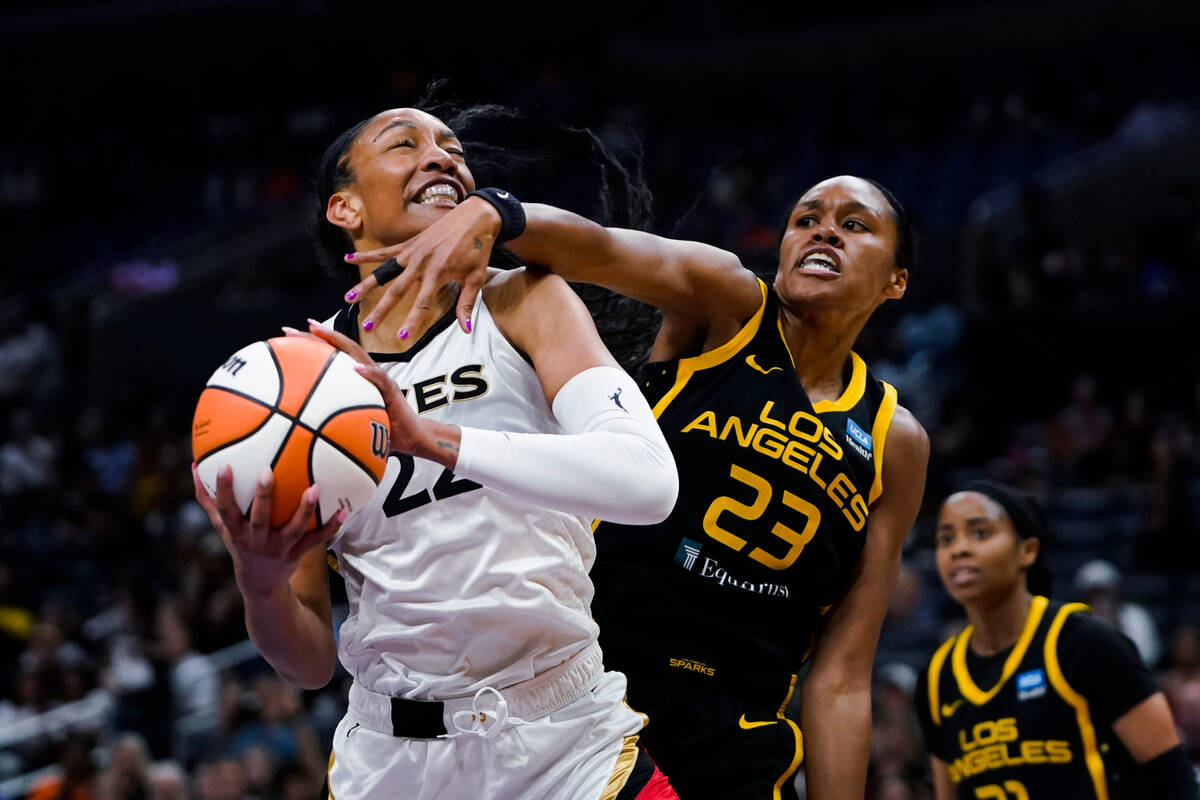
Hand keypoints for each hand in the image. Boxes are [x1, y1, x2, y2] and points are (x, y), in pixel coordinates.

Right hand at [192, 463, 342, 597]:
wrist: (260, 583)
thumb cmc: (239, 544)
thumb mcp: (222, 525)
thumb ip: (208, 498)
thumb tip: (194, 465)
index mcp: (236, 531)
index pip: (225, 509)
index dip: (223, 489)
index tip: (225, 465)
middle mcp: (256, 540)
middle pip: (259, 518)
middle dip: (262, 496)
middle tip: (268, 471)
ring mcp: (278, 548)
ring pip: (293, 529)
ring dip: (304, 510)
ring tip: (315, 488)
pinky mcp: (297, 554)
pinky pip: (316, 540)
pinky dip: (331, 526)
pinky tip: (345, 510)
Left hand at [296, 320, 448, 461]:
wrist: (412, 438)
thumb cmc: (381, 432)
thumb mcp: (351, 427)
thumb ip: (331, 422)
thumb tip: (300, 433)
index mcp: (354, 379)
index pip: (331, 355)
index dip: (310, 344)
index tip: (286, 335)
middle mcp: (365, 373)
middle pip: (339, 347)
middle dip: (315, 335)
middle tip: (289, 329)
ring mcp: (379, 379)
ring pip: (357, 354)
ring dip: (338, 341)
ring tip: (318, 332)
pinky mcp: (392, 390)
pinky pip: (380, 379)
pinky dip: (368, 373)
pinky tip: (355, 369)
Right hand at [343, 195, 500, 337]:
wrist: (475, 218)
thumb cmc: (478, 249)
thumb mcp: (476, 278)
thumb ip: (466, 304)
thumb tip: (465, 329)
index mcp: (437, 274)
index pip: (422, 304)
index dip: (412, 322)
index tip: (402, 338)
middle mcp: (420, 264)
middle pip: (395, 292)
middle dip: (380, 311)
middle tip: (367, 327)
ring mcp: (411, 253)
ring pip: (383, 272)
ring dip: (365, 285)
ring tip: (348, 298)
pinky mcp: (408, 244)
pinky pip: (384, 252)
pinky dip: (366, 256)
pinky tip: (348, 259)